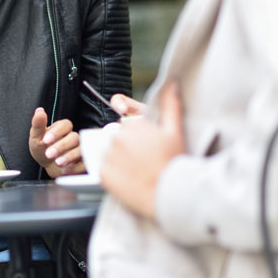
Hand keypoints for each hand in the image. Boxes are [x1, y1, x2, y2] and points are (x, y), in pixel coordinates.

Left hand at [29, 108, 84, 177]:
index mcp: (63, 128)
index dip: (56, 132)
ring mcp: (81, 150)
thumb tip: (39, 111)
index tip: (45, 140)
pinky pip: (85, 164)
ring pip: (81, 150)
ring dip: (70, 157)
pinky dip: (76, 168)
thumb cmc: (42, 148)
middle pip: (74, 138)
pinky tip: (65, 171)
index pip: (65, 125)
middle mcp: (74, 138)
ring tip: (57, 163)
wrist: (47, 166)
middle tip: (49, 154)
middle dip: (61, 146)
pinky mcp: (84, 163)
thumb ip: (38, 124)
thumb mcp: (36, 137)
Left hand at [100, 81, 185, 219]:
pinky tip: (128, 178)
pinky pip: (102, 169)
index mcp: (132, 125)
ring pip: (108, 153)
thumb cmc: (174, 162)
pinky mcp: (102, 174)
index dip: (137, 136)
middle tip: (143, 160)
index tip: (147, 146)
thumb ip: (170, 104)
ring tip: (136, 170)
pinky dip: (112, 173)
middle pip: (116, 138)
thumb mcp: (174, 130)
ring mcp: (108, 156)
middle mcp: (116, 138)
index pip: (126, 125)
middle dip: (127, 146)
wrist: (169, 195)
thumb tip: (171, 82)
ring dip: (118, 159)